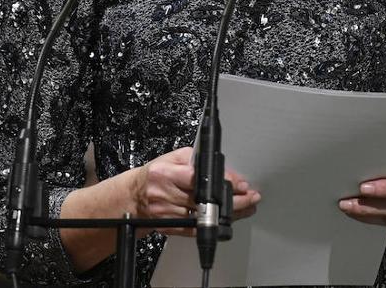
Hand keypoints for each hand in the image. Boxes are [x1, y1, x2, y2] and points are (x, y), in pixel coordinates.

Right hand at [130, 147, 260, 235]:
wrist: (134, 197)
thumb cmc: (155, 175)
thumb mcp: (173, 157)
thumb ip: (197, 161)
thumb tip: (224, 171)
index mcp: (167, 174)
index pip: (199, 178)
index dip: (222, 182)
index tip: (241, 184)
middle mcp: (167, 194)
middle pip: (206, 200)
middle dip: (234, 200)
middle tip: (251, 197)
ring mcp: (169, 213)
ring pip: (206, 217)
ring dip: (230, 214)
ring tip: (247, 207)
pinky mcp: (171, 227)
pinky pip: (198, 228)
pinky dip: (216, 224)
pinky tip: (229, 219)